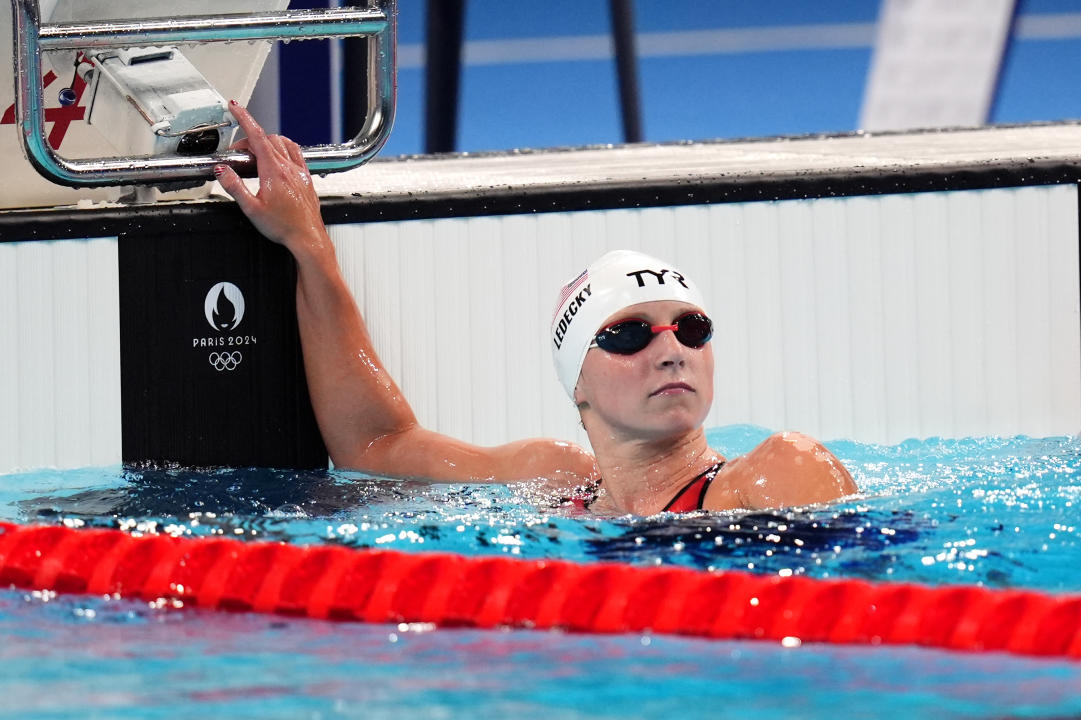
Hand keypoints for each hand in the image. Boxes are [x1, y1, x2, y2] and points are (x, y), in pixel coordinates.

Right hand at [215, 101, 329, 254]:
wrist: (308, 238)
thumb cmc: (284, 227)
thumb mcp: (251, 209)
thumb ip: (234, 187)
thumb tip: (222, 171)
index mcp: (274, 171)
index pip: (257, 136)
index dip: (244, 118)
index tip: (235, 107)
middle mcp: (289, 168)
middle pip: (267, 139)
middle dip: (250, 139)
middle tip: (239, 152)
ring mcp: (300, 172)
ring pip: (283, 143)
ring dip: (268, 142)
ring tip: (256, 154)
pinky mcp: (307, 178)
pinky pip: (296, 153)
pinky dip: (284, 148)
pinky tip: (280, 159)